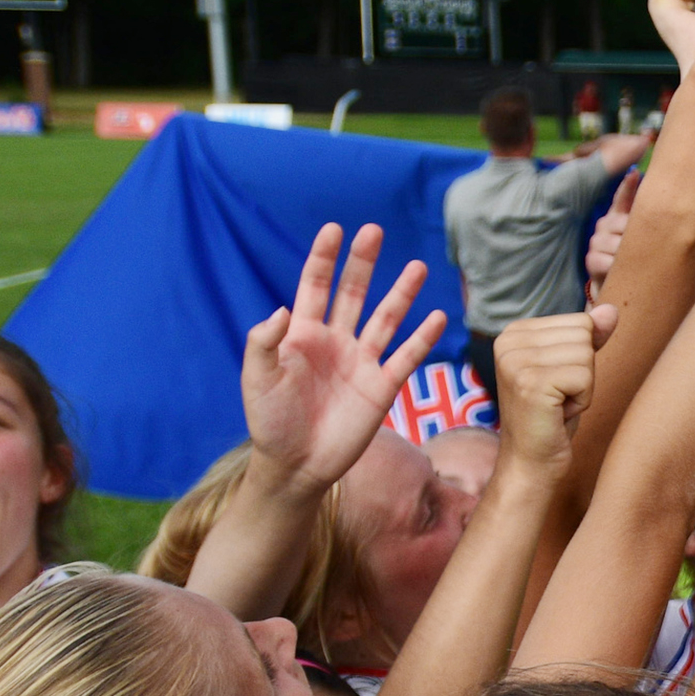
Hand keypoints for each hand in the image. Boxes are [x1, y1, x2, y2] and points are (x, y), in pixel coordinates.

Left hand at [241, 224, 448, 489]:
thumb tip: (283, 309)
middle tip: (373, 231)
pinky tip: (437, 316)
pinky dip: (422, 338)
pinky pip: (406, 357)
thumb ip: (263, 342)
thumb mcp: (257, 378)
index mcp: (303, 334)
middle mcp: (336, 341)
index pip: (315, 286)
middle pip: (354, 292)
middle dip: (363, 262)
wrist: (296, 465)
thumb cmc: (270, 421)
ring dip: (401, 293)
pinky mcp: (381, 387)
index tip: (334, 230)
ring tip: (417, 267)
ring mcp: (361, 362)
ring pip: (386, 319)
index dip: (324, 258)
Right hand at [487, 308, 616, 472]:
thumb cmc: (552, 417)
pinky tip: (558, 414)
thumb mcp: (572, 369)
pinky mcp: (531, 383)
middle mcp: (508, 341)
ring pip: (586, 355)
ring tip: (557, 406)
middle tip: (558, 398)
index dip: (579, 357)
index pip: (579, 321)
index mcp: (514, 331)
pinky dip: (582, 400)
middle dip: (583, 372)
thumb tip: (611, 309)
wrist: (531, 464)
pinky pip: (585, 377)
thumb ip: (589, 337)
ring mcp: (516, 362)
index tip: (556, 384)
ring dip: (583, 387)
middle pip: (583, 334)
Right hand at [583, 169, 641, 289]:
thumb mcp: (642, 239)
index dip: (628, 185)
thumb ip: (651, 219)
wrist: (618, 290)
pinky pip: (610, 261)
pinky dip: (620, 269)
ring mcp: (596, 241)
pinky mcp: (591, 260)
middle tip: (652, 248)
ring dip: (631, 256)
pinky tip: (625, 272)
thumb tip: (669, 196)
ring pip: (619, 244)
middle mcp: (605, 224)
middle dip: (640, 237)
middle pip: (625, 224)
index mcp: (618, 215)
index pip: (622, 196)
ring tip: (639, 264)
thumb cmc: (635, 260)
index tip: (635, 173)